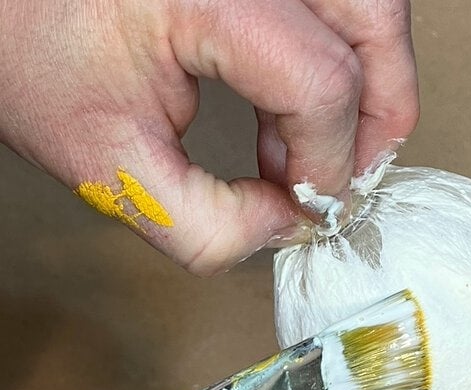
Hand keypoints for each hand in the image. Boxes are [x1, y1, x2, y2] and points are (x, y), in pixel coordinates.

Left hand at [0, 0, 418, 272]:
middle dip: (378, 119)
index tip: (306, 207)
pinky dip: (344, 59)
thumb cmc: (33, 50)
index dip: (327, 162)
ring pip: (374, 4)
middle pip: (375, 23)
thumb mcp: (110, 170)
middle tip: (346, 177)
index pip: (319, 83)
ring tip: (319, 147)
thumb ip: (208, 229)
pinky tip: (299, 108)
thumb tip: (287, 225)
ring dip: (369, 87)